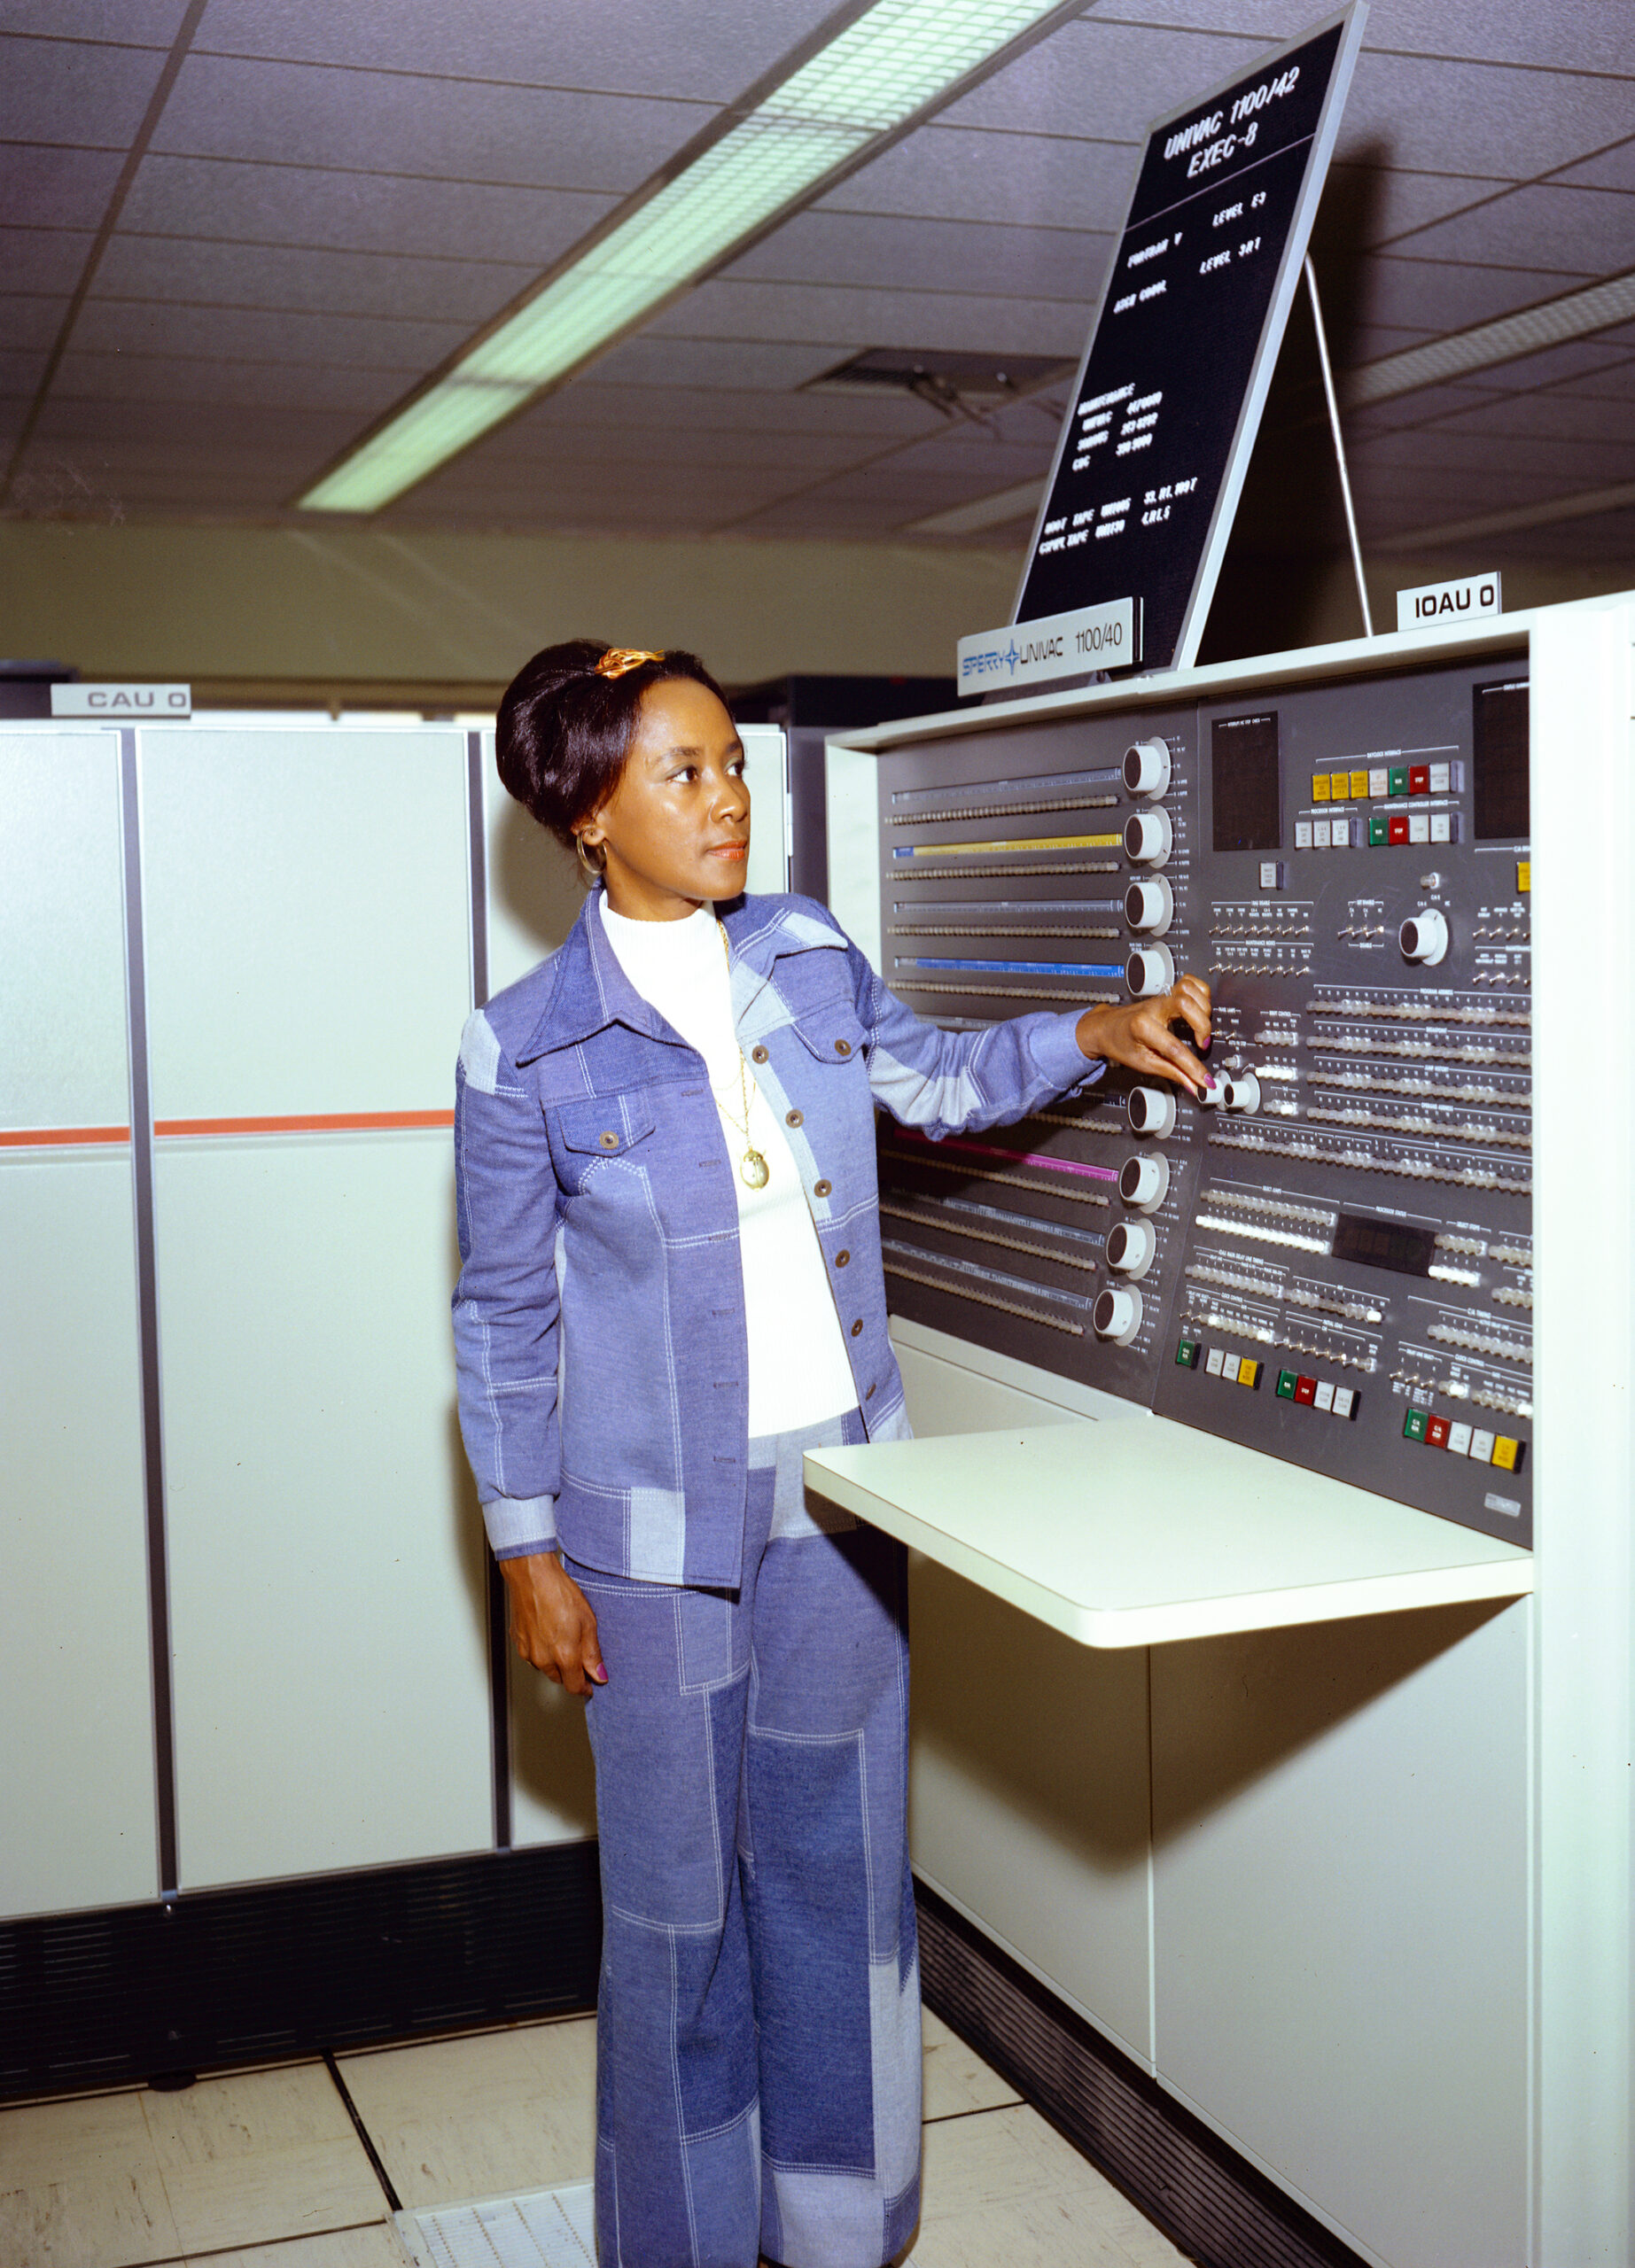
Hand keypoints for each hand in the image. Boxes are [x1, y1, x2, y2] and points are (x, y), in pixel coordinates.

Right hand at [499, 1551, 605, 1697]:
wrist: (532, 1576)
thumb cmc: (559, 1593)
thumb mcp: (588, 1622)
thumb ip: (592, 1653)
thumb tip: (599, 1675)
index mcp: (563, 1656)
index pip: (574, 1687)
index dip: (585, 1687)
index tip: (591, 1682)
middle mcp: (543, 1659)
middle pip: (559, 1678)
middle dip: (571, 1672)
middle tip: (580, 1654)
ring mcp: (527, 1651)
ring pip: (545, 1667)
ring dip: (555, 1661)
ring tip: (564, 1636)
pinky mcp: (518, 1641)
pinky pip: (533, 1654)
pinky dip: (542, 1649)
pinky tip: (549, 1631)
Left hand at [1074, 975, 1212, 1095]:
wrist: (1105, 1027)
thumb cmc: (1120, 1043)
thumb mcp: (1143, 1063)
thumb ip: (1171, 1073)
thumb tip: (1192, 1084)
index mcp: (1142, 1027)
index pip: (1175, 1048)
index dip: (1194, 1067)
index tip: (1204, 1079)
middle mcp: (1153, 1008)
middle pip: (1186, 1005)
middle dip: (1202, 1027)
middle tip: (1202, 1045)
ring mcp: (1160, 998)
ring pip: (1189, 989)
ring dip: (1203, 1008)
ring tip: (1201, 1028)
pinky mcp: (1166, 993)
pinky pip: (1189, 982)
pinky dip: (1201, 993)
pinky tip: (1201, 1009)